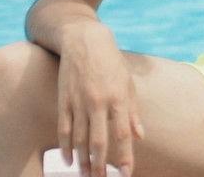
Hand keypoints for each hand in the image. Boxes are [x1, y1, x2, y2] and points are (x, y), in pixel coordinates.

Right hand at [55, 25, 144, 176]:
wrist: (85, 41)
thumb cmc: (111, 63)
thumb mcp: (128, 83)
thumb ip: (133, 111)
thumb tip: (139, 136)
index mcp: (119, 98)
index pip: (122, 134)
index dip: (124, 156)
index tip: (126, 173)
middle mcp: (99, 102)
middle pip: (99, 141)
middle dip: (100, 165)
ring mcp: (79, 101)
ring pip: (80, 139)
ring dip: (82, 160)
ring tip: (86, 175)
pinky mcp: (64, 100)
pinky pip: (64, 128)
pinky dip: (66, 146)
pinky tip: (68, 160)